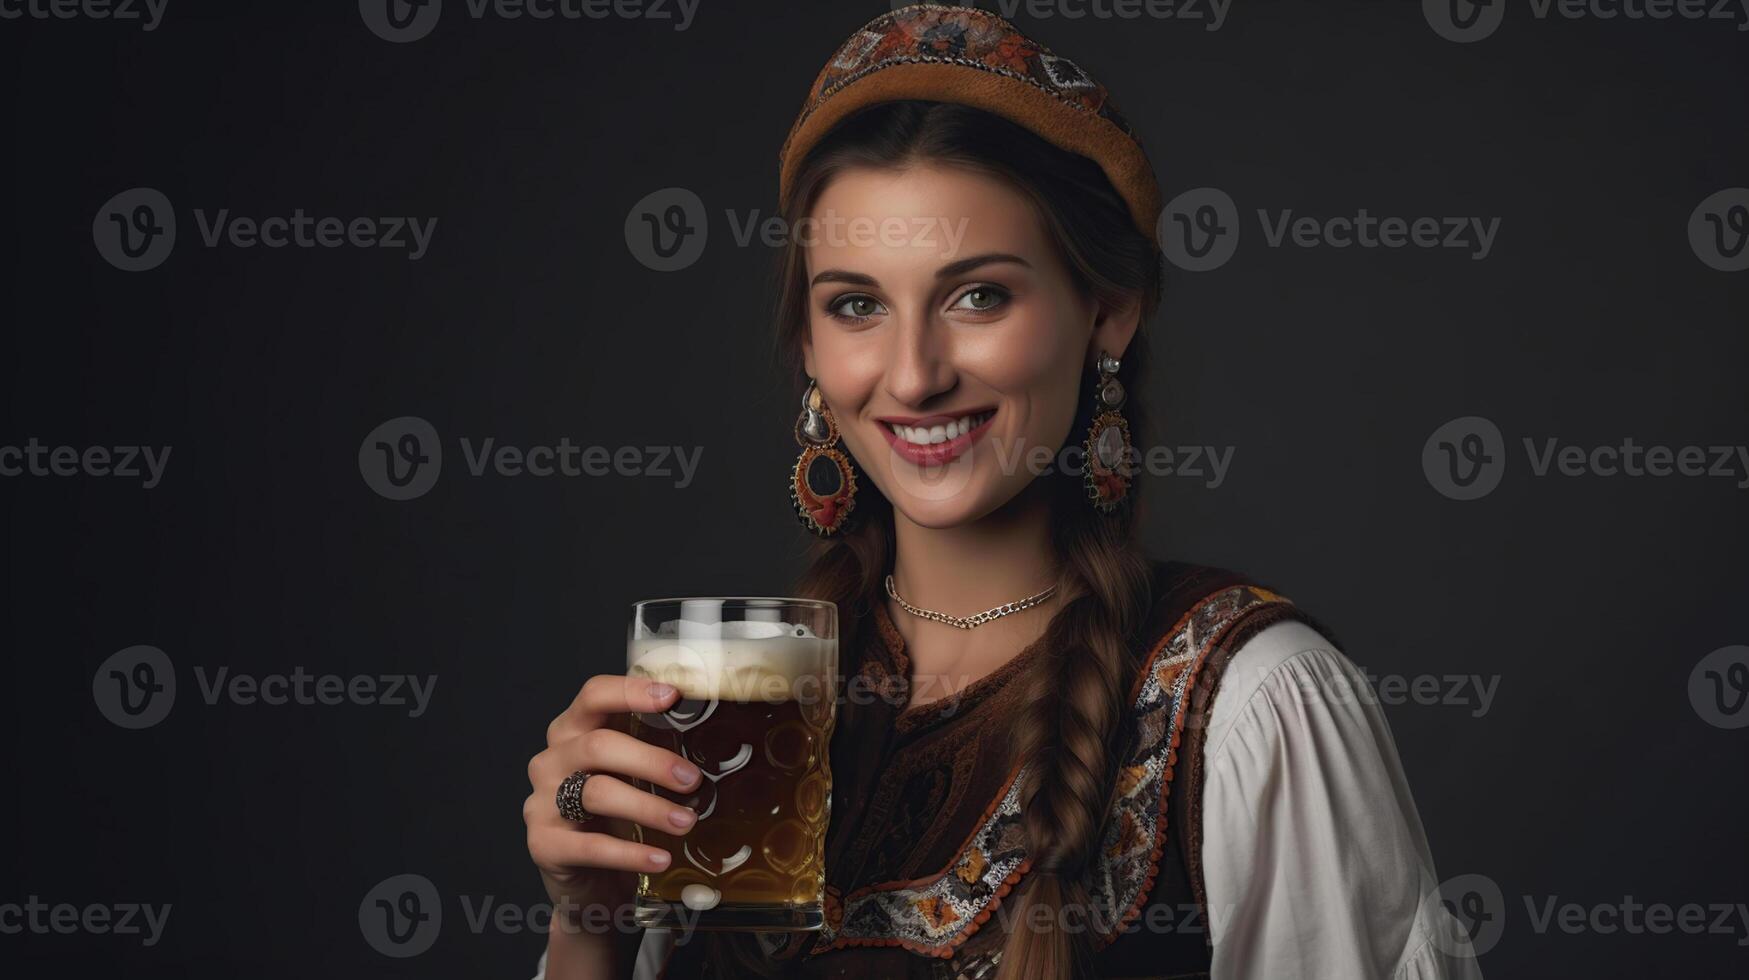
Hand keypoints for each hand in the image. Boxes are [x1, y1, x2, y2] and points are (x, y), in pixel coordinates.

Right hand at [524, 674, 700, 975]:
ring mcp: (542, 802)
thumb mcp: (631, 776)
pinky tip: (661, 858)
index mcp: (573, 731)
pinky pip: (590, 846)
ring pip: (596, 793)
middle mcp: (552, 760)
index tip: (672, 696)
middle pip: (598, 745)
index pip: (593, 695)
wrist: (585, 879)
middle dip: (651, 760)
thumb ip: (653, 751)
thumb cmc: (613, 816)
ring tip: (686, 821)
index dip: (631, 691)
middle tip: (692, 779)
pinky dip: (631, 853)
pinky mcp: (544, 845)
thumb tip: (716, 736)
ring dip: (648, 807)